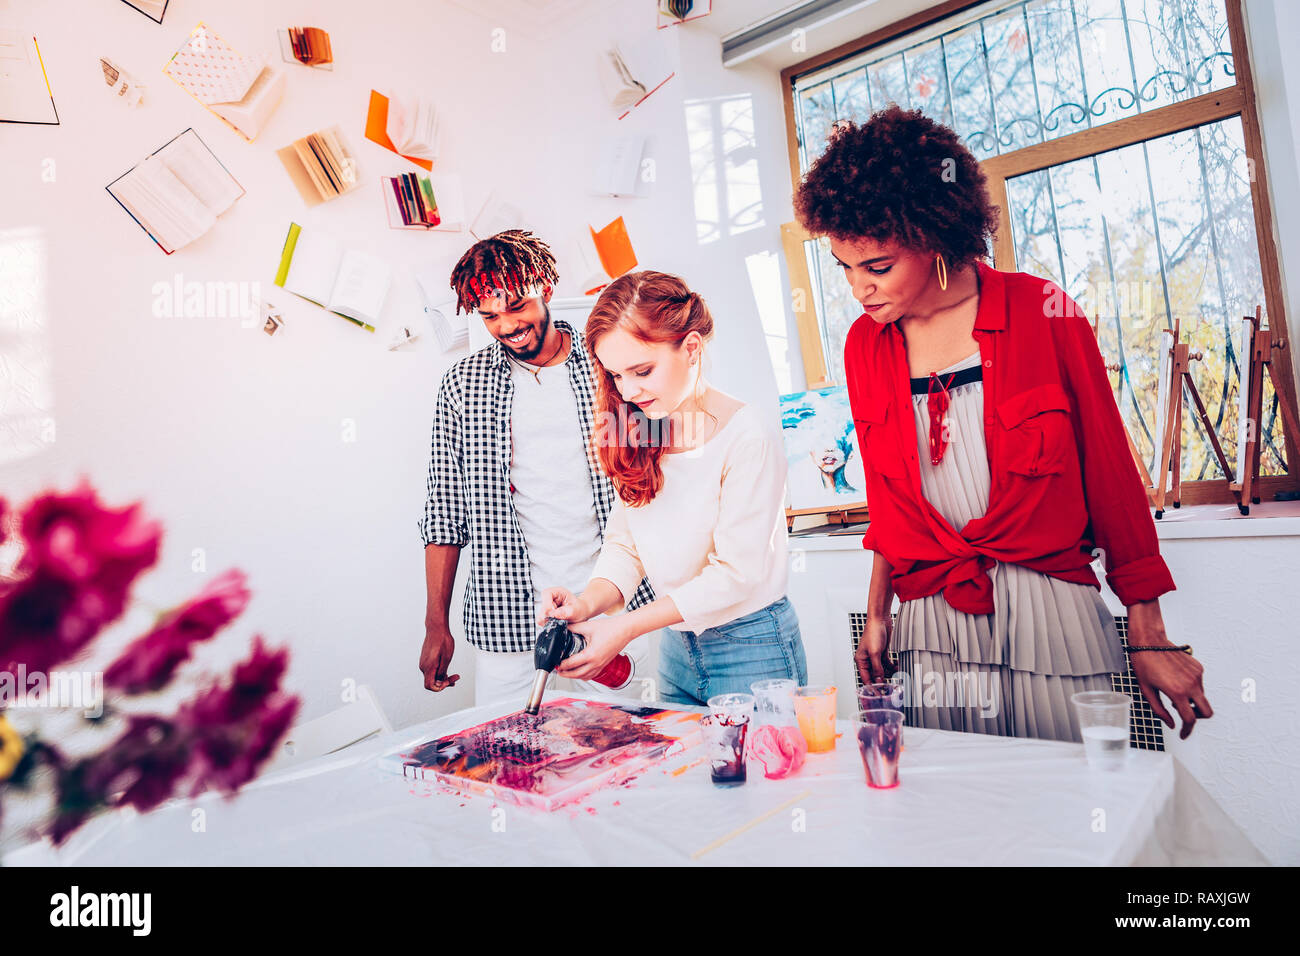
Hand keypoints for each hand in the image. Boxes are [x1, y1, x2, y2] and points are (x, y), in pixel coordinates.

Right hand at [419, 621, 459, 691]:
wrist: (436, 628)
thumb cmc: (443, 641)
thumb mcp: (447, 658)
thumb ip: (442, 671)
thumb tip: (440, 681)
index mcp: (428, 667)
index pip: (429, 686)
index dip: (440, 688)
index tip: (449, 682)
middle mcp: (423, 666)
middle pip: (431, 682)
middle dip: (444, 683)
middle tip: (456, 678)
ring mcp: (423, 662)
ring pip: (431, 676)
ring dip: (442, 677)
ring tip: (454, 675)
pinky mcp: (425, 659)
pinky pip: (431, 670)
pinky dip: (439, 672)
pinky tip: (446, 669)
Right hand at [537, 587, 591, 627]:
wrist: (582, 614)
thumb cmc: (580, 609)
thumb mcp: (576, 610)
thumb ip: (566, 612)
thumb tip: (555, 614)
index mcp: (558, 592)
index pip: (546, 594)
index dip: (547, 604)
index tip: (553, 613)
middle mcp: (550, 598)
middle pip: (542, 606)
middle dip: (549, 616)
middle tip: (559, 620)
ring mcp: (547, 607)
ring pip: (541, 615)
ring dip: (549, 621)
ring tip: (560, 621)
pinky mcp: (546, 615)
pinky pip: (543, 621)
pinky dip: (549, 624)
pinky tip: (558, 623)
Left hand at [555, 616, 630, 680]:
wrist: (625, 630)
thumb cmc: (611, 628)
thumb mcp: (588, 626)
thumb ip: (574, 628)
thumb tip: (564, 628)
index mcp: (591, 654)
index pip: (572, 664)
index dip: (561, 665)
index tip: (556, 663)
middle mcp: (596, 662)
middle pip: (577, 674)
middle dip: (566, 674)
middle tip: (559, 671)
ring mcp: (601, 665)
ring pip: (585, 677)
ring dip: (575, 676)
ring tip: (567, 673)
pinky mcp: (605, 664)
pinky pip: (593, 675)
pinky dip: (585, 676)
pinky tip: (581, 672)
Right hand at [856, 616, 895, 685]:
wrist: (881, 620)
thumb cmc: (873, 633)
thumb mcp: (875, 653)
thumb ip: (877, 668)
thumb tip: (879, 681)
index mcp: (861, 660)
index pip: (865, 678)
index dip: (872, 688)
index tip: (878, 695)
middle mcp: (867, 660)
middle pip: (874, 676)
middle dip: (882, 682)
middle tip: (889, 689)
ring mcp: (875, 657)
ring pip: (882, 671)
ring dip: (889, 674)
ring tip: (896, 677)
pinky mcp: (882, 653)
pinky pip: (887, 664)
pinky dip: (892, 667)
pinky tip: (897, 668)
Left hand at [1126, 599, 1211, 739]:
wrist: (1149, 641)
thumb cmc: (1143, 663)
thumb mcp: (1147, 690)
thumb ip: (1159, 710)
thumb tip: (1171, 724)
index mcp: (1177, 692)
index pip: (1189, 719)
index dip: (1187, 730)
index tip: (1183, 734)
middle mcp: (1191, 684)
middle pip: (1207, 712)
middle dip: (1197, 718)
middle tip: (1184, 715)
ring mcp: (1197, 675)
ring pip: (1202, 697)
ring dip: (1191, 700)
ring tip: (1173, 693)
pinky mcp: (1198, 667)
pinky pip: (1199, 684)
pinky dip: (1191, 688)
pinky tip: (1176, 681)